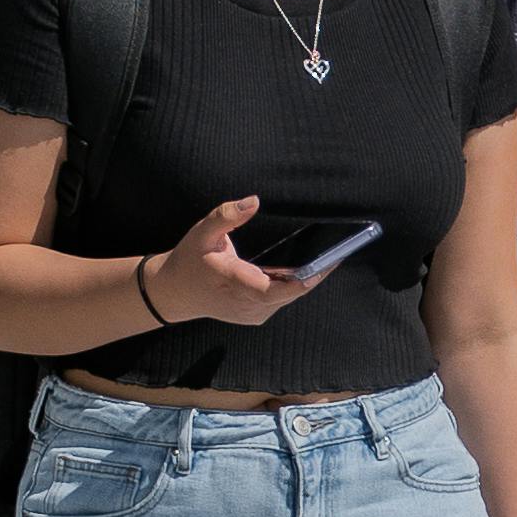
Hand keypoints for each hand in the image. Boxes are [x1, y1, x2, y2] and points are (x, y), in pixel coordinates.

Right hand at [137, 194, 323, 329]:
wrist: (174, 293)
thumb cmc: (190, 259)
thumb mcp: (202, 232)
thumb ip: (227, 215)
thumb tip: (254, 200)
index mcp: (237, 284)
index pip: (281, 288)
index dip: (309, 277)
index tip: (330, 260)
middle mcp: (249, 305)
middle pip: (293, 291)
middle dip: (317, 271)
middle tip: (342, 247)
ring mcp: (254, 314)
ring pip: (290, 296)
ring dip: (307, 277)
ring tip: (331, 253)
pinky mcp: (257, 316)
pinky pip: (282, 299)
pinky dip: (293, 283)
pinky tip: (307, 265)